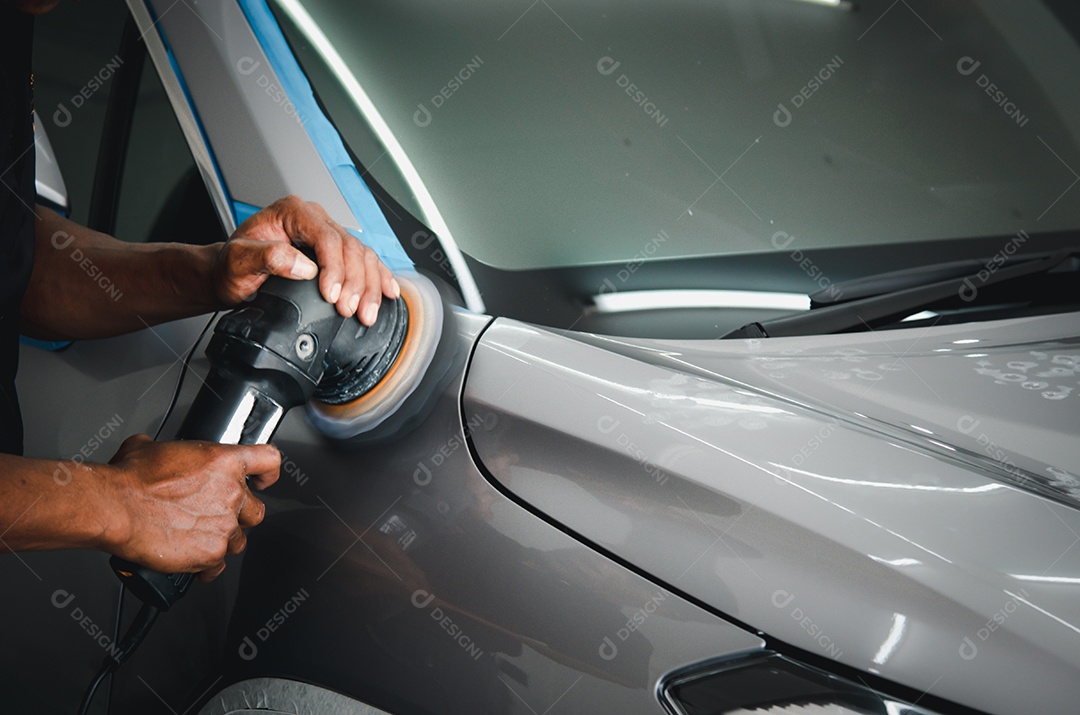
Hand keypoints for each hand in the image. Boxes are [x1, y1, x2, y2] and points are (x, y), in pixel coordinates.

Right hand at [103, 434, 279, 581]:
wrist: (116, 508)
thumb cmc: (130, 480)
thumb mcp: (148, 447)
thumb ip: (165, 449)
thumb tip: (151, 449)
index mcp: (223, 461)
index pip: (268, 461)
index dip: (267, 473)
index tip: (263, 480)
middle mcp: (230, 492)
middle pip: (256, 510)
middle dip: (239, 515)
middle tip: (216, 516)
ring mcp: (224, 524)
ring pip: (240, 539)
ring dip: (224, 540)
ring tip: (200, 539)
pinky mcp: (211, 553)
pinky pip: (219, 565)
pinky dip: (207, 566)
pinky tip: (193, 560)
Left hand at [211, 195, 399, 324]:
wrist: (229, 275)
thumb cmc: (231, 266)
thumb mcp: (239, 260)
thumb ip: (268, 257)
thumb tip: (305, 267)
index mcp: (292, 212)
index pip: (327, 237)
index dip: (335, 267)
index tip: (332, 295)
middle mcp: (314, 220)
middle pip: (350, 248)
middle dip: (356, 283)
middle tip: (350, 311)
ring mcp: (327, 235)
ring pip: (363, 256)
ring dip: (370, 287)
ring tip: (366, 314)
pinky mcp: (335, 254)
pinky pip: (365, 262)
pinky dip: (379, 278)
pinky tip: (389, 293)